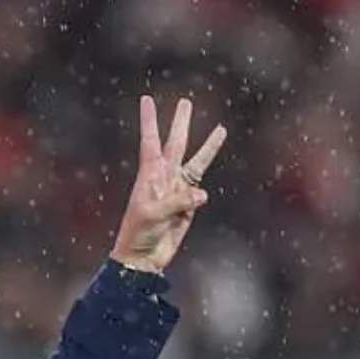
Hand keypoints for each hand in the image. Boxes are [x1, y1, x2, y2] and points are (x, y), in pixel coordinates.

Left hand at [110, 96, 227, 274]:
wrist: (143, 257)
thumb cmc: (138, 233)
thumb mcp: (153, 214)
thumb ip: (178, 202)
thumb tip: (202, 194)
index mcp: (149, 174)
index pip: (150, 141)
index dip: (149, 121)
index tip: (146, 100)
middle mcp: (164, 177)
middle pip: (176, 144)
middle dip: (181, 123)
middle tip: (185, 102)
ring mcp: (178, 191)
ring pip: (196, 162)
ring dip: (208, 146)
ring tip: (221, 129)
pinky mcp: (189, 206)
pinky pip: (199, 193)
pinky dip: (201, 195)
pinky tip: (200, 197)